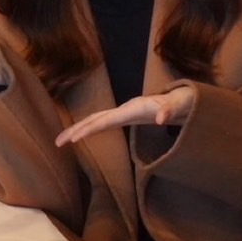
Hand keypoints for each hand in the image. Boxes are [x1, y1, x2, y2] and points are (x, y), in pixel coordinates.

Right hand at [54, 86, 194, 145]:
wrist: (185, 98)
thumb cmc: (183, 102)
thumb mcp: (180, 106)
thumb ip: (171, 110)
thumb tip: (162, 120)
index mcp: (132, 109)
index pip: (105, 121)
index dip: (88, 130)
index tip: (73, 140)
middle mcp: (124, 110)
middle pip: (93, 119)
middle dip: (74, 130)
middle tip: (57, 142)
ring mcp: (123, 113)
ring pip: (94, 120)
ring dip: (77, 129)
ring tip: (61, 140)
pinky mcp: (125, 118)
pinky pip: (102, 123)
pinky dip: (88, 129)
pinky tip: (80, 136)